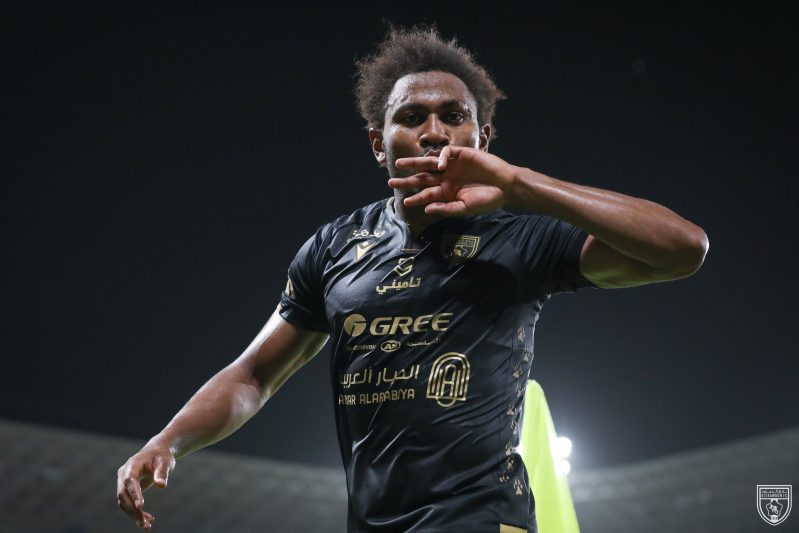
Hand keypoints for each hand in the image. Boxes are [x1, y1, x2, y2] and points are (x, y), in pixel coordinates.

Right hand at [116, 443, 174, 528]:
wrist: (157, 453)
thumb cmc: (162, 456)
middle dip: (132, 510)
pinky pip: (128, 503)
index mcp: (132, 464)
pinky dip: (135, 512)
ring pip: (123, 502)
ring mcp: (123, 482)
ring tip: (147, 525)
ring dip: (133, 514)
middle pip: (123, 494)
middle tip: (144, 523)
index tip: (140, 506)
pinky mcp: (127, 489)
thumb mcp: (165, 461)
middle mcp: (123, 474)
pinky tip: (148, 519)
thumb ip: (162, 472)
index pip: (129, 480)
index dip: (134, 493)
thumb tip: (162, 485)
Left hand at [389, 146, 517, 215]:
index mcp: (446, 192)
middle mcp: (446, 179)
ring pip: (428, 164)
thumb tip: (427, 209)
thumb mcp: (465, 208)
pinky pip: (445, 153)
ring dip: (414, 164)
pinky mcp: (461, 154)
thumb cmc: (487, 200)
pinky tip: (440, 166)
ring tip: (400, 165)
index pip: (426, 195)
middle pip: (422, 178)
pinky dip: (440, 158)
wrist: (505, 186)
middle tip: (391, 182)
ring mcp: (452, 166)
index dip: (416, 198)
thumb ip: (446, 209)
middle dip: (407, 180)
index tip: (405, 201)